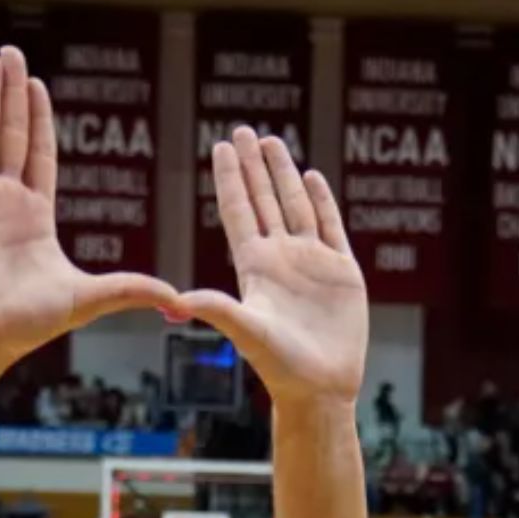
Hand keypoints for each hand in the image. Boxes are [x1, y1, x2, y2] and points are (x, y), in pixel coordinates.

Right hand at [0, 48, 181, 367]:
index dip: (39, 120)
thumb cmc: (26, 325)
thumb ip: (133, 290)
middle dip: (12, 95)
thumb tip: (183, 302)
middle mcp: (1, 201)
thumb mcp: (90, 299)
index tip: (41, 86)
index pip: (38, 155)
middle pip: (9, 135)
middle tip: (13, 54)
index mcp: (33, 216)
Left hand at [180, 127, 368, 406]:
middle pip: (263, 200)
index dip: (229, 178)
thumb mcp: (245, 332)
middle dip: (252, 166)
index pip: (238, 210)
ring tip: (271, 141)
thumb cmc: (279, 366)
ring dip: (284, 174)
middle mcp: (280, 259)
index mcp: (254, 267)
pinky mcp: (341, 272)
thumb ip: (216, 310)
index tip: (219, 145)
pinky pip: (330, 226)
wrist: (320, 387)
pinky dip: (321, 200)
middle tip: (242, 130)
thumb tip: (176, 303)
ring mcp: (311, 262)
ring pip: (295, 206)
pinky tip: (312, 176)